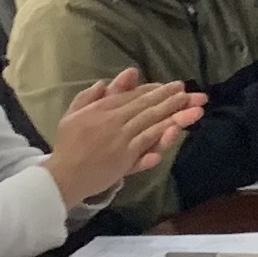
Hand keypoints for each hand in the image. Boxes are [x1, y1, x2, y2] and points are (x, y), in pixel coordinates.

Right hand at [48, 67, 203, 204]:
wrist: (64, 175)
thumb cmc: (69, 145)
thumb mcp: (73, 114)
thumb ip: (88, 96)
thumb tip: (104, 81)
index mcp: (102, 108)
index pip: (134, 96)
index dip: (155, 91)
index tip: (173, 87)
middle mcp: (114, 120)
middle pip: (148, 106)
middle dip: (172, 98)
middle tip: (192, 93)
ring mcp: (121, 139)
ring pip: (152, 123)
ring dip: (175, 114)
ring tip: (193, 108)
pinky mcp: (125, 157)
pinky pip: (146, 144)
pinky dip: (161, 137)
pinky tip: (175, 130)